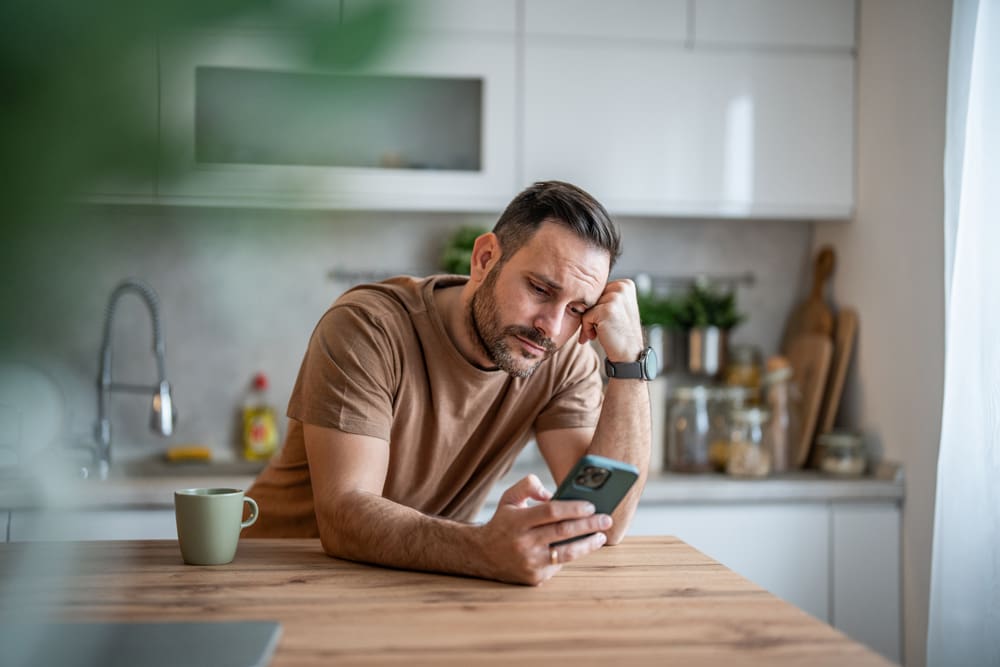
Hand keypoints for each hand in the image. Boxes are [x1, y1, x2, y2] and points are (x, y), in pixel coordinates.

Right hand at [476, 475, 611, 584]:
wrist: (481, 555)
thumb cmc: (502, 523)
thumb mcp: (509, 498)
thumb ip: (527, 485)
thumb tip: (550, 492)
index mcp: (517, 521)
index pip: (551, 512)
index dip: (573, 508)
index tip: (591, 505)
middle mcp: (523, 543)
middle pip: (563, 532)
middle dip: (588, 525)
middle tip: (606, 519)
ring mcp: (529, 563)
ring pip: (566, 554)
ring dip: (588, 544)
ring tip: (601, 536)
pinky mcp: (534, 578)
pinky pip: (559, 565)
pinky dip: (572, 555)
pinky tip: (582, 546)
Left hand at [578, 279, 643, 361]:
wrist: (629, 354)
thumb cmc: (618, 332)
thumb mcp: (616, 307)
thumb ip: (603, 296)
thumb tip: (576, 289)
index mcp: (625, 284)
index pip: (596, 290)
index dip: (595, 307)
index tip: (604, 319)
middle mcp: (622, 287)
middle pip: (590, 297)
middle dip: (590, 314)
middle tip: (600, 328)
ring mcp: (616, 297)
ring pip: (586, 306)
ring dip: (588, 322)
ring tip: (600, 332)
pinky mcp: (607, 310)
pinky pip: (585, 316)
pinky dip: (587, 328)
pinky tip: (598, 335)